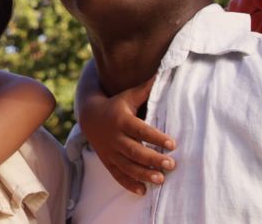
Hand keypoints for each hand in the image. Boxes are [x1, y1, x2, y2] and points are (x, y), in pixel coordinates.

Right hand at [80, 76, 175, 194]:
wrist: (89, 115)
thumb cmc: (115, 104)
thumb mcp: (128, 95)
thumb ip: (146, 89)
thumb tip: (163, 71)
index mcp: (121, 119)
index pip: (141, 130)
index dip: (156, 138)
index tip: (172, 144)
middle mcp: (114, 137)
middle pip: (134, 150)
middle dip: (153, 159)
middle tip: (171, 164)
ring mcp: (109, 151)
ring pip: (126, 165)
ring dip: (143, 174)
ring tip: (160, 180)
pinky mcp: (107, 161)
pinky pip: (117, 175)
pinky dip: (129, 184)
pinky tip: (143, 191)